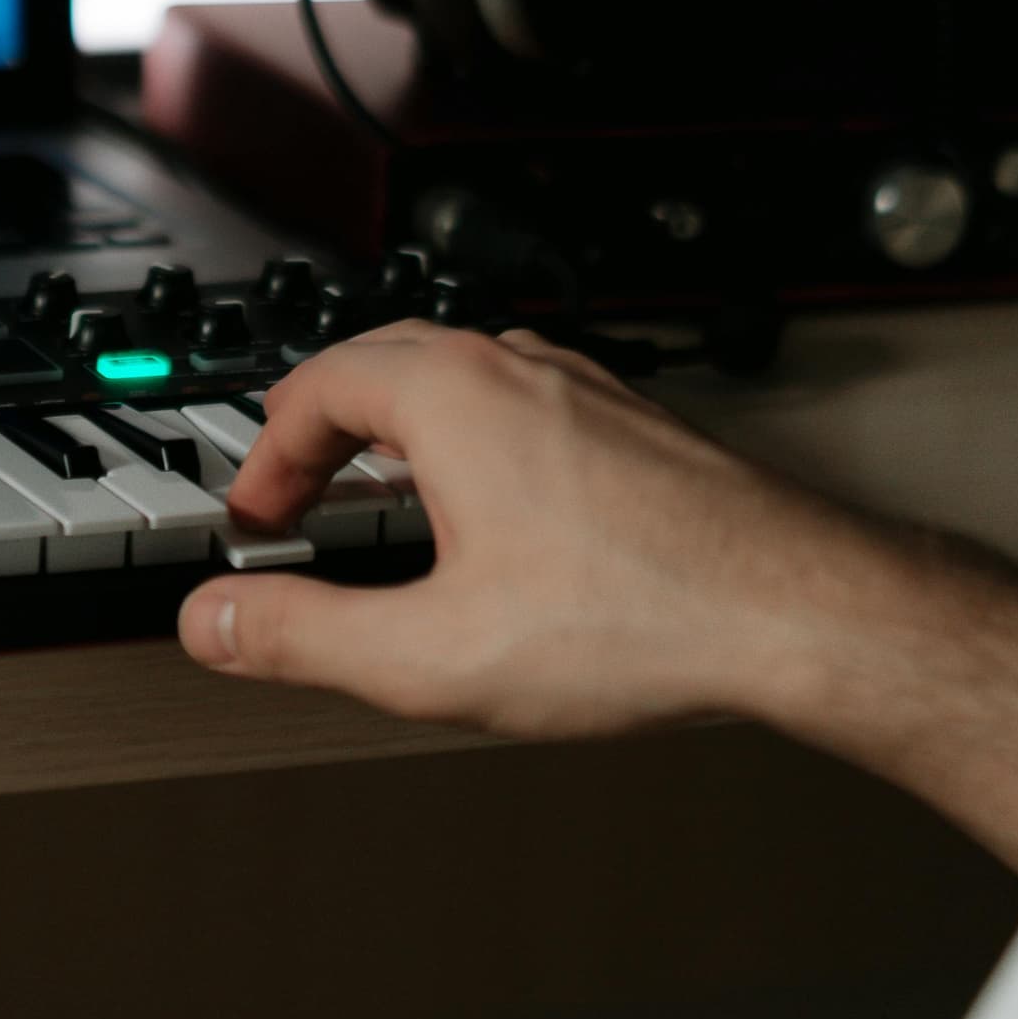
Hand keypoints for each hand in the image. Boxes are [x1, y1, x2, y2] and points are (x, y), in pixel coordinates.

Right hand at [176, 324, 1017, 877]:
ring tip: (380, 497)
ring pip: (462, 377)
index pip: (313, 388)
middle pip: (382, 362)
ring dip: (400, 429)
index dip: (265, 458)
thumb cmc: (649, 620)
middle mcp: (522, 369)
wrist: (804, 614)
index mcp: (454, 396)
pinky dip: (474, 444)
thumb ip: (305, 638)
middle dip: (321, 429)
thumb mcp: (432, 656)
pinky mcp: (638, 429)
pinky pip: (526, 406)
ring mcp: (589, 390)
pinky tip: (494, 517)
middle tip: (295, 494)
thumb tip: (213, 623)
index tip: (255, 517)